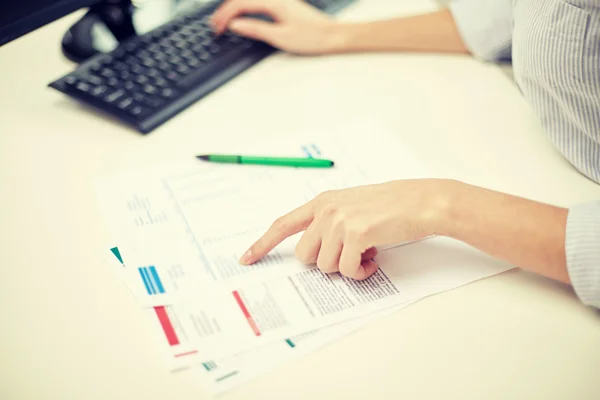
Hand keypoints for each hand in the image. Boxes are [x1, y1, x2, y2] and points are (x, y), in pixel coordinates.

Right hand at [211, 0, 342, 53]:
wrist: (333, 36)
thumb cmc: (312, 37)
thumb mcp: (280, 37)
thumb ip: (255, 29)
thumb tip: (235, 24)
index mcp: (273, 2)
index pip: (240, 4)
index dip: (224, 16)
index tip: (217, 28)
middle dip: (225, 11)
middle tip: (214, 26)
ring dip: (233, 8)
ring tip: (223, 21)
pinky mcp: (283, 4)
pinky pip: (257, 2)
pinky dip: (245, 8)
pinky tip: (241, 17)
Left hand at [239, 179, 455, 279]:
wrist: (421, 202)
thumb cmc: (391, 206)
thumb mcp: (352, 206)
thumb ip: (328, 223)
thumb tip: (315, 253)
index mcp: (322, 202)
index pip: (283, 224)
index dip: (263, 244)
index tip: (246, 258)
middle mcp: (326, 210)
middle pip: (304, 256)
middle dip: (325, 262)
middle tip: (349, 254)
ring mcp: (339, 221)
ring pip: (325, 266)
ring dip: (346, 268)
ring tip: (367, 253)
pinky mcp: (356, 234)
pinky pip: (347, 271)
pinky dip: (361, 273)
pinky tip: (374, 259)